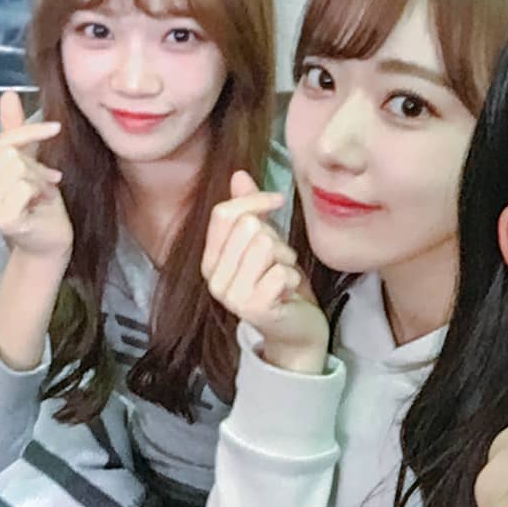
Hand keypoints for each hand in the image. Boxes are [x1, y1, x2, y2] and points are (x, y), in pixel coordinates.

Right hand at [0, 91, 71, 262]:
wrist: (50, 239)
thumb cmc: (39, 203)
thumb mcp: (28, 162)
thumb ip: (14, 131)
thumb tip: (8, 95)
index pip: (1, 140)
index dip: (30, 131)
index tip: (56, 128)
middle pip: (10, 154)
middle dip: (35, 166)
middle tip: (44, 183)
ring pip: (18, 169)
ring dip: (39, 180)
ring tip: (42, 194)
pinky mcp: (0, 218)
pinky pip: (24, 186)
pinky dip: (40, 192)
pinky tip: (42, 204)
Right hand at [203, 170, 328, 374]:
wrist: (296, 331)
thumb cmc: (280, 286)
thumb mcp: (265, 243)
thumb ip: (249, 211)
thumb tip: (239, 175)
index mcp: (211, 260)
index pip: (224, 213)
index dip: (254, 200)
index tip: (277, 199)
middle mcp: (214, 279)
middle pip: (248, 227)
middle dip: (275, 238)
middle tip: (279, 260)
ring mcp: (231, 296)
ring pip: (266, 246)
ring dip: (285, 258)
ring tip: (282, 276)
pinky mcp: (254, 309)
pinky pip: (281, 271)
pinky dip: (292, 277)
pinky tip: (287, 293)